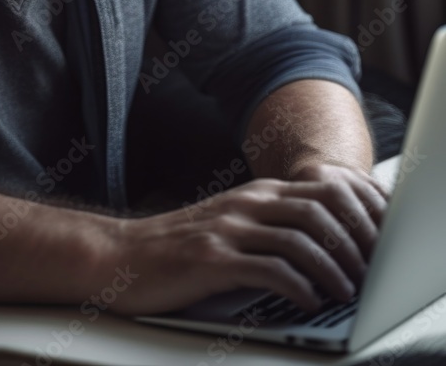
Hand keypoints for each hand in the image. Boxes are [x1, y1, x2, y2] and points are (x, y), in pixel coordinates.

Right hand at [108, 171, 389, 317]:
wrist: (121, 254)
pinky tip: (309, 302)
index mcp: (252, 194)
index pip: (318, 192)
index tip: (374, 244)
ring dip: (331, 269)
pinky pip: (268, 270)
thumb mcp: (228, 223)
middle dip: (350, 243)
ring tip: (345, 292)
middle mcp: (244, 204)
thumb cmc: (177, 246)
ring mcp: (228, 230)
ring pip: (297, 240)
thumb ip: (266, 225)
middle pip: (316, 210)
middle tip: (367, 272)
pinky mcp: (213, 260)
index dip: (353, 216)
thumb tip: (321, 244)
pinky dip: (298, 287)